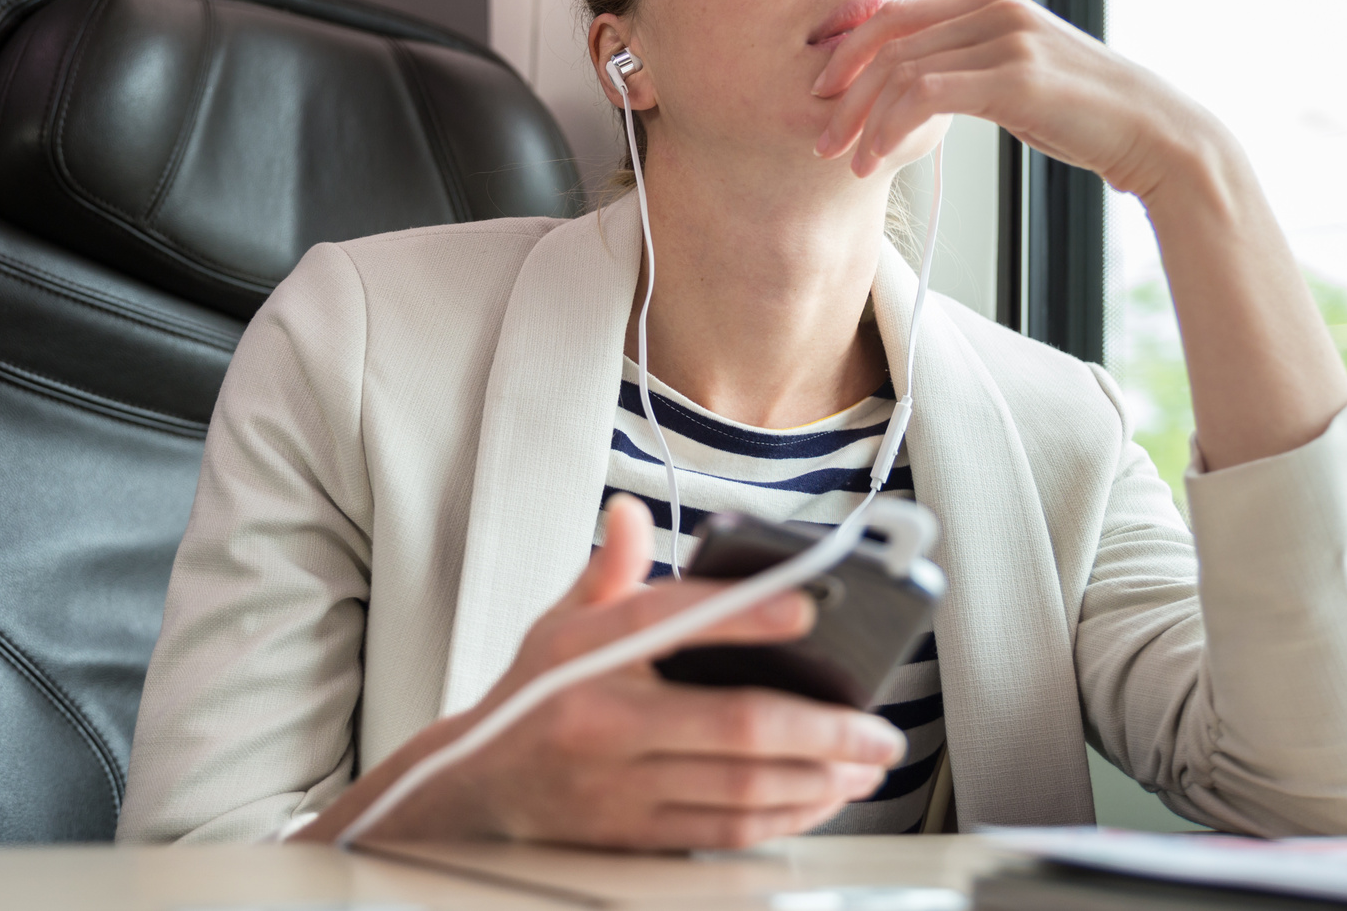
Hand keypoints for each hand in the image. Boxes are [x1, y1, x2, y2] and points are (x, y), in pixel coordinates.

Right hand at [296, 496, 905, 848]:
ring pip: (739, 788)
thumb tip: (629, 512)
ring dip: (816, 777)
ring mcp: (618, 788)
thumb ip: (607, 569)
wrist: (470, 790)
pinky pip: (723, 830)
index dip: (746, 611)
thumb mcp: (557, 623)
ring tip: (864, 760)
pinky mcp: (633, 835)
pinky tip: (821, 796)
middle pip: (731, 725)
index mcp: (584, 656)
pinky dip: (784, 816)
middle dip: (820, 727)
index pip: (671, 621)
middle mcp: (602, 723)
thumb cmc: (531, 698)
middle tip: (877, 724)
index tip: (810, 603)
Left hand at [811, 0, 1219, 201]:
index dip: (850, 53)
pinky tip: (875, 158)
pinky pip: (927, 93)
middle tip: (820, 136)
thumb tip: (922, 89)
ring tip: (843, 160)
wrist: (1155, 134)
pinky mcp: (1016, 77)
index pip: (898, 15)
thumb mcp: (1020, 83)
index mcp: (994, 6)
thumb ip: (973, 72)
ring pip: (901, 67)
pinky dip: (889, 126)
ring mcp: (1008, 40)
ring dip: (860, 118)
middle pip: (889, 39)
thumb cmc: (1086, 118)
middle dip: (842, 90)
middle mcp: (997, 11)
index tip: (824, 96)